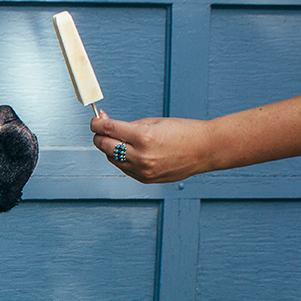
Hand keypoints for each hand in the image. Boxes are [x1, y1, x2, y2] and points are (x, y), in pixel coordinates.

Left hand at [91, 111, 216, 183]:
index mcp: (143, 137)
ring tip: (118, 140)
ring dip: (109, 148)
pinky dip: (121, 159)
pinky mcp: (145, 179)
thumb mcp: (153, 122)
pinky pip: (123, 168)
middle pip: (105, 146)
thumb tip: (105, 123)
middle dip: (99, 136)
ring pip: (112, 159)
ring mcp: (143, 170)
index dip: (96, 124)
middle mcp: (141, 156)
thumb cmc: (182, 132)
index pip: (108, 130)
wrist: (205, 150)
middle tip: (101, 130)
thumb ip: (127, 125)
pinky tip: (128, 151)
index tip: (94, 121)